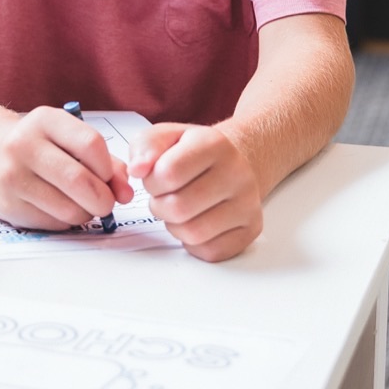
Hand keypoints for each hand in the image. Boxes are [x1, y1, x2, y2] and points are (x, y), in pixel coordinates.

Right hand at [0, 106, 131, 230]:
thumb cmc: (36, 145)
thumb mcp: (67, 137)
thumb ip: (103, 161)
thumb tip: (124, 192)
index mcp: (45, 120)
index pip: (91, 145)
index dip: (108, 169)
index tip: (108, 178)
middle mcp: (23, 145)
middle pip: (79, 180)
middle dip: (103, 199)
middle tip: (106, 203)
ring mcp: (11, 176)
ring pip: (68, 208)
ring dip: (85, 213)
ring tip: (80, 204)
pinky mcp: (6, 204)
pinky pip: (51, 223)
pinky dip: (65, 221)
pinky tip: (58, 208)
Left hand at [129, 124, 263, 261]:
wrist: (231, 163)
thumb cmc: (194, 153)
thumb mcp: (166, 137)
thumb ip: (145, 147)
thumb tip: (137, 169)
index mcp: (215, 144)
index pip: (168, 173)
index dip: (151, 182)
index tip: (156, 179)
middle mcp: (237, 173)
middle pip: (179, 208)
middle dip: (160, 206)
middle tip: (165, 197)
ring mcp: (248, 203)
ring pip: (193, 234)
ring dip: (175, 226)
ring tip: (179, 210)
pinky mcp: (251, 229)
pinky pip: (211, 251)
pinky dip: (194, 243)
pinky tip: (197, 222)